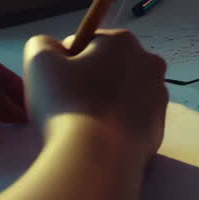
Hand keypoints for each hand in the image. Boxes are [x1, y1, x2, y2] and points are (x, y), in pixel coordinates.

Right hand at [24, 31, 167, 161]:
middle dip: (89, 79)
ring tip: (83, 123)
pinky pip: (131, 118)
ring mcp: (159, 95)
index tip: (57, 83)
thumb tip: (54, 48)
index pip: (87, 42)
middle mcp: (150, 63)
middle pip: (109, 66)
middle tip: (68, 103)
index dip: (66, 62)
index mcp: (124, 42)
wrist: (97, 157)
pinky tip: (100, 136)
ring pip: (122, 92)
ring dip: (104, 101)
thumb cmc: (67, 103)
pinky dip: (116, 124)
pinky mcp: (158, 125)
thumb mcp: (39, 62)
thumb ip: (42, 44)